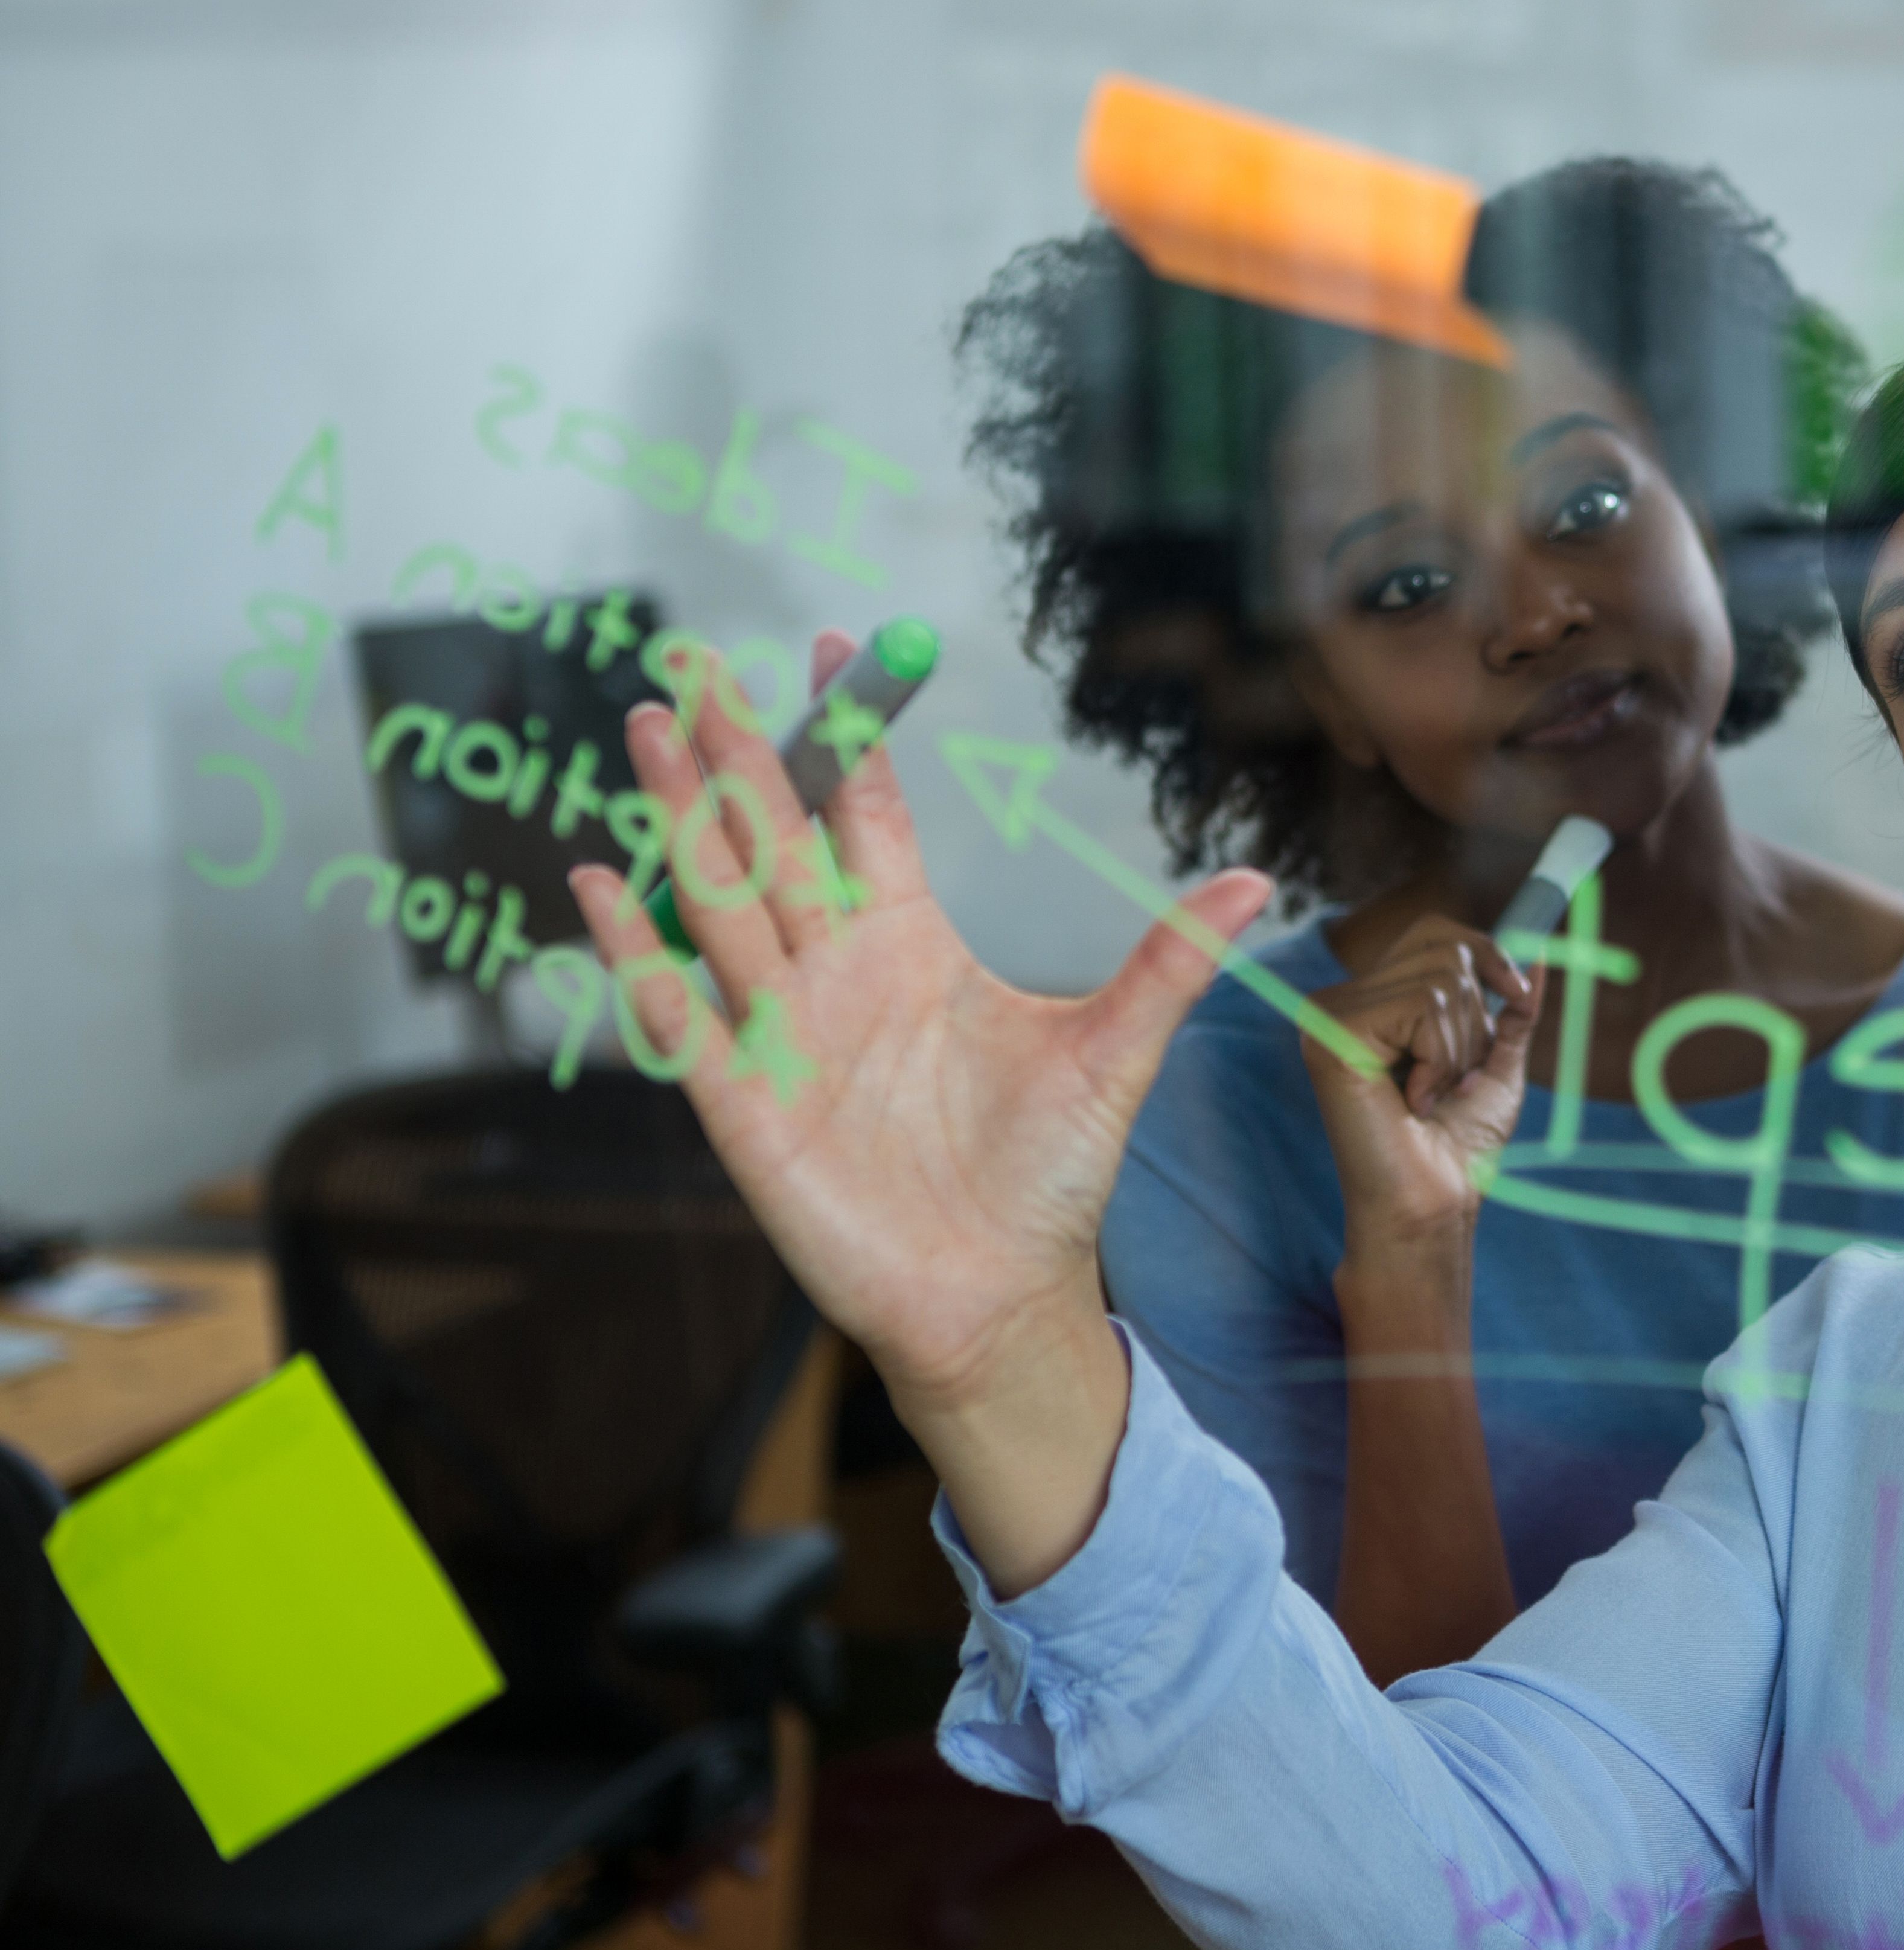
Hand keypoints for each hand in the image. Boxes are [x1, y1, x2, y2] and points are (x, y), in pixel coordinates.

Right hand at [569, 632, 1270, 1591]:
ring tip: (648, 729)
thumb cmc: (1048, 1179)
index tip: (829, 653)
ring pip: (721, 903)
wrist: (1000, 1297)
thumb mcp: (1116, 1053)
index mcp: (915, 946)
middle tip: (694, 660)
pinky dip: (637, 954)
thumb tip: (1261, 880)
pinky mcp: (745, 1105)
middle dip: (737, 753)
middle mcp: (839, 975)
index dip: (849, 738)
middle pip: (777, 839)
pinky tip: (597, 885)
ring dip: (681, 820)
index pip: (869, 816)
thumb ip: (1170, 960)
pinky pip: (678, 1017)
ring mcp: (783, 1033)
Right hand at [1302, 916, 1538, 1284]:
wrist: (1435, 1204)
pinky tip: (1414, 1102)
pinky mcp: (1332, 1033)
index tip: (1515, 993)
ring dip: (1460, 1051)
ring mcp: (1331, 1014)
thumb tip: (1542, 952)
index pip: (1435, 932)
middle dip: (1476, 1020)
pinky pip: (1421, 1008)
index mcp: (1376, 1001)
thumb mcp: (1497, 1064)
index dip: (1486, 952)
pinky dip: (1439, 1060)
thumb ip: (1512, 1010)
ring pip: (1439, 982)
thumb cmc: (1460, 1146)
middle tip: (1458, 1080)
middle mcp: (1344, 1000)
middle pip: (1444, 949)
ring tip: (1435, 1097)